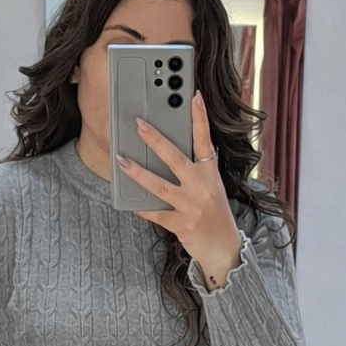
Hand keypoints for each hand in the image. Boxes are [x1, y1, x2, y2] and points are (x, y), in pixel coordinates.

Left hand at [116, 91, 243, 289]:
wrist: (224, 248)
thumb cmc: (214, 214)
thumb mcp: (211, 187)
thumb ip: (194, 170)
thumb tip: (165, 152)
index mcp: (211, 175)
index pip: (205, 141)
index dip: (200, 119)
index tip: (193, 97)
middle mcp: (202, 188)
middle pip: (176, 159)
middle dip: (156, 140)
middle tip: (139, 124)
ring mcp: (191, 207)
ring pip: (160, 186)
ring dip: (138, 172)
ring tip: (121, 160)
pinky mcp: (181, 225)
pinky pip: (156, 213)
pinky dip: (142, 206)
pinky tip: (129, 199)